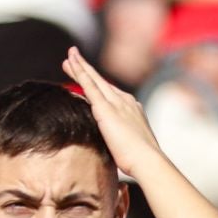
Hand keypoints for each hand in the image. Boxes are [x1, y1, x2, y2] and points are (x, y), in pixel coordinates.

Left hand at [63, 47, 161, 175]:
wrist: (148, 161)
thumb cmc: (141, 161)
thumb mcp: (131, 146)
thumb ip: (122, 140)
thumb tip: (118, 147)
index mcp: (131, 110)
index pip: (111, 93)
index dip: (98, 84)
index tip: (89, 78)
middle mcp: (125, 101)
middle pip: (101, 82)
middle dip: (87, 69)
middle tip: (73, 57)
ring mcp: (116, 103)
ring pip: (94, 79)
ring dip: (80, 66)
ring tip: (69, 56)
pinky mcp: (106, 108)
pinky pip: (89, 85)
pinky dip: (80, 72)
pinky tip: (71, 63)